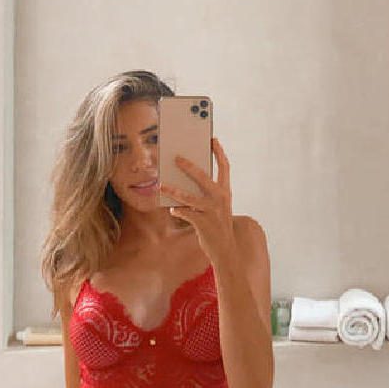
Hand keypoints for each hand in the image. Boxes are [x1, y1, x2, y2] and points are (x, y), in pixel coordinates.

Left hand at [159, 137, 235, 263]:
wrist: (227, 249)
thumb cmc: (218, 223)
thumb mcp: (219, 206)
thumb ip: (208, 192)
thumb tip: (187, 179)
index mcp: (226, 191)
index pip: (224, 167)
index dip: (219, 152)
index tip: (213, 139)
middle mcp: (220, 198)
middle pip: (203, 176)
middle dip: (188, 166)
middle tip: (176, 157)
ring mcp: (212, 210)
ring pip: (188, 196)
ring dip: (173, 190)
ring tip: (161, 185)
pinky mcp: (203, 222)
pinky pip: (185, 212)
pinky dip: (177, 210)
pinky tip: (171, 208)